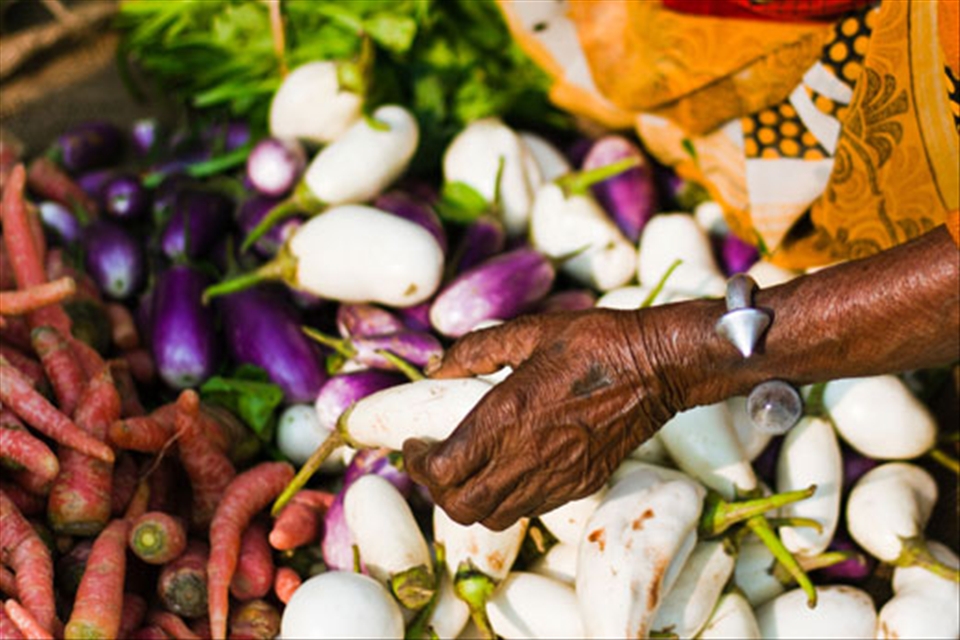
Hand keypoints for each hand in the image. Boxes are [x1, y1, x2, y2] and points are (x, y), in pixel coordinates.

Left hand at [402, 308, 685, 530]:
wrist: (654, 367)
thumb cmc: (591, 342)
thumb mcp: (527, 332)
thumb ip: (475, 350)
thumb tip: (436, 367)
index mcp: (505, 417)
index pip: (442, 468)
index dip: (417, 462)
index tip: (414, 445)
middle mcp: (526, 457)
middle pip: (460, 506)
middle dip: (437, 490)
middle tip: (434, 462)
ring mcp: (555, 477)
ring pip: (493, 517)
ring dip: (469, 500)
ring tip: (466, 471)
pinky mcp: (579, 485)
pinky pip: (529, 509)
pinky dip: (505, 500)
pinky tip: (507, 470)